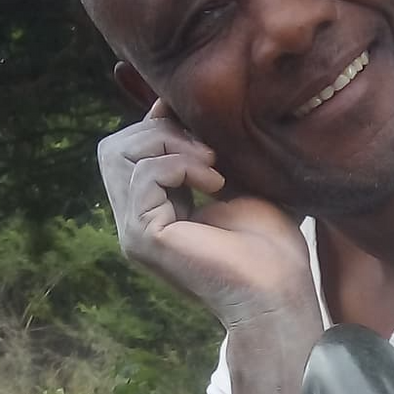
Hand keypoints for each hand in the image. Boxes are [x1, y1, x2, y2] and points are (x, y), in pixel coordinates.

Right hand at [97, 100, 315, 328]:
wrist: (279, 292)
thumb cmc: (270, 245)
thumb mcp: (233, 178)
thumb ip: (200, 148)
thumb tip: (170, 101)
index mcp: (154, 209)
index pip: (129, 146)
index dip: (159, 122)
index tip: (199, 121)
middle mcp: (136, 221)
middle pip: (114, 145)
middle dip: (161, 131)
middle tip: (211, 153)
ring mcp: (134, 231)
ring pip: (119, 153)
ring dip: (170, 145)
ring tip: (213, 167)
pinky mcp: (142, 236)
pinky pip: (144, 174)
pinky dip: (181, 166)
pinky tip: (216, 184)